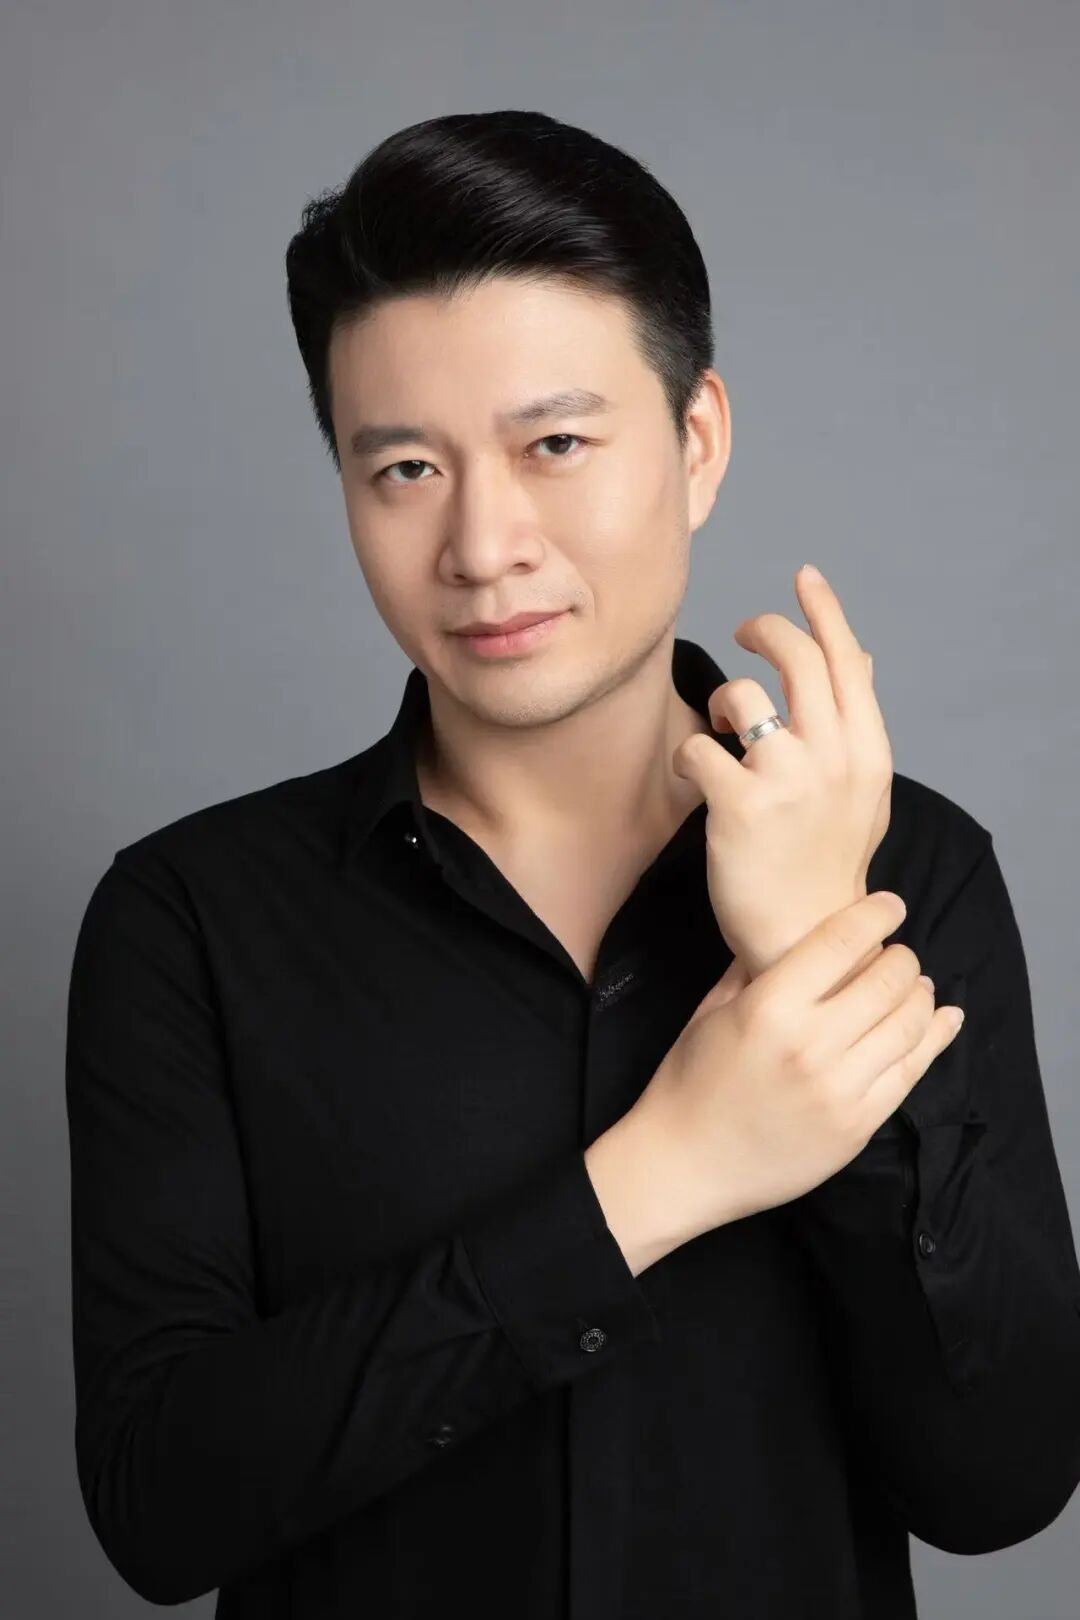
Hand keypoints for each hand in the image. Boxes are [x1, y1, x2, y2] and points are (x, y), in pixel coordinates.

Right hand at [630, 890, 963, 1235]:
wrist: (685, 1165)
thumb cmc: (690, 1080)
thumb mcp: (712, 1011)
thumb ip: (753, 967)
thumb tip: (793, 930)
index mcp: (769, 1007)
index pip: (840, 942)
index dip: (876, 915)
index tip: (891, 905)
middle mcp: (811, 1044)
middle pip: (885, 979)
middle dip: (902, 957)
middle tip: (899, 954)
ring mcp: (840, 1089)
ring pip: (908, 1023)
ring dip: (920, 994)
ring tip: (916, 984)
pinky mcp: (858, 1125)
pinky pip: (911, 1072)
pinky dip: (936, 1038)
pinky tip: (946, 1017)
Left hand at [672, 564, 892, 979]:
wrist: (804, 935)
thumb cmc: (828, 861)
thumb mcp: (862, 790)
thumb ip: (856, 723)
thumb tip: (862, 657)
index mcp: (867, 752)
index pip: (846, 660)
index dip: (823, 610)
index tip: (804, 575)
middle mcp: (834, 757)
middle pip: (797, 656)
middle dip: (764, 629)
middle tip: (743, 633)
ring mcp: (787, 779)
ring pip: (741, 692)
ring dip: (723, 702)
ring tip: (722, 732)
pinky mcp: (738, 804)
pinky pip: (698, 746)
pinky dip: (690, 758)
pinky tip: (697, 781)